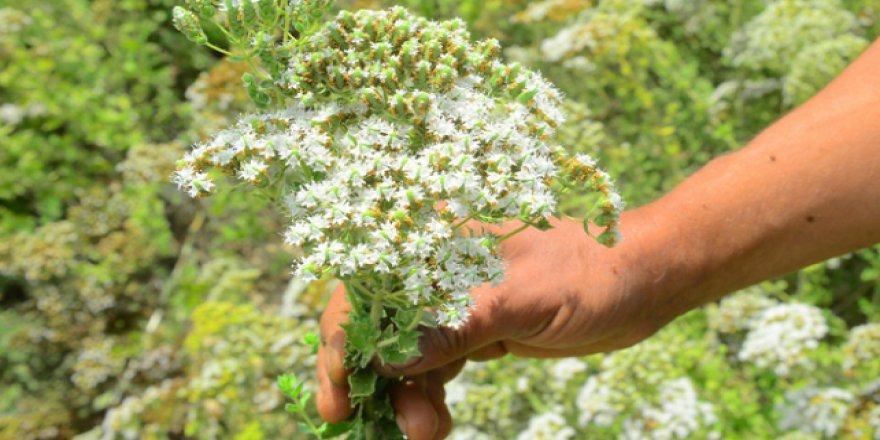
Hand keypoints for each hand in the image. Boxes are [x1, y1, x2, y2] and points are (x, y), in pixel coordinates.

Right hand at [316, 212, 669, 438]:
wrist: (640, 283)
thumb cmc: (586, 273)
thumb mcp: (518, 299)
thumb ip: (452, 327)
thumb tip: (385, 364)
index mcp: (439, 241)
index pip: (368, 286)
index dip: (343, 338)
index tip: (341, 392)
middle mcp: (436, 268)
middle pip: (377, 325)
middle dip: (371, 379)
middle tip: (372, 425)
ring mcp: (454, 301)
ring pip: (404, 355)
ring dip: (403, 398)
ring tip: (424, 432)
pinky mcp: (474, 328)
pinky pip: (433, 367)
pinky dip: (427, 398)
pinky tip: (434, 425)